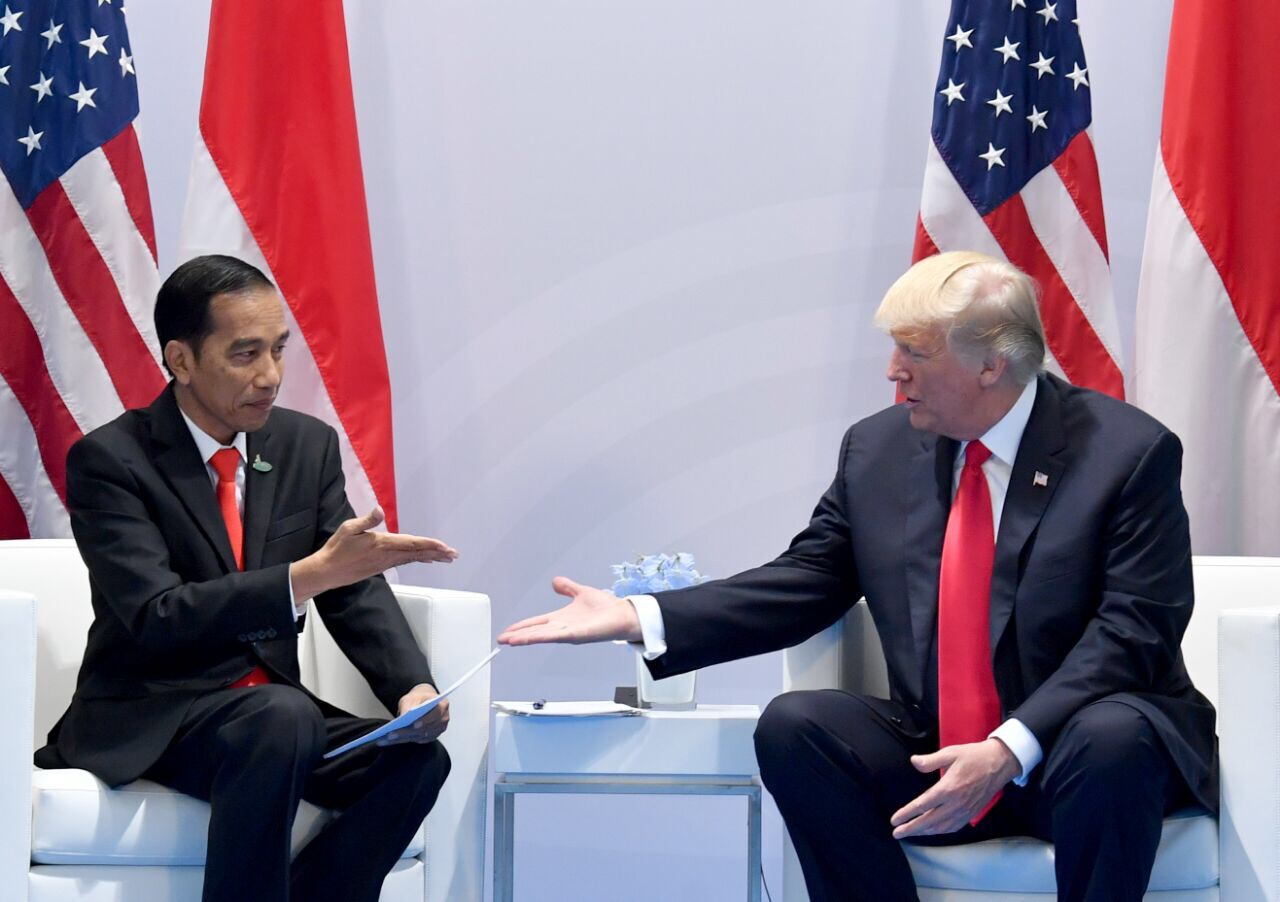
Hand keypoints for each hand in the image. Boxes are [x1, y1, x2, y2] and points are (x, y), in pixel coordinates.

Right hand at [292, 506, 457, 599]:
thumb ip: (366, 520)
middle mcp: (387, 555)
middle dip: (437, 553)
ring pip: (413, 558)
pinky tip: (426, 560)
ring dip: (431, 557)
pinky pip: (405, 561)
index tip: (444, 547)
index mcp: (382, 544)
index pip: (411, 544)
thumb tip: (379, 510)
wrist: (327, 572)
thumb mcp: (348, 529)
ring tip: (446, 557)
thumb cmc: (337, 548)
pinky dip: (418, 559)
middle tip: (454, 555)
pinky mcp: (382, 566)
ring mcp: (385, 562)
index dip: (429, 545)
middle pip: (417, 553)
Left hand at [378, 683, 448, 745]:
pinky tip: (390, 740)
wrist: (423, 701)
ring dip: (402, 738)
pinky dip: (402, 740)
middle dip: (407, 732)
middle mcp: (443, 720)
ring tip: (386, 738)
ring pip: (418, 736)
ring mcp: (437, 730)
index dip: (425, 720)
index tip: (414, 724)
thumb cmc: (419, 698)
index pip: (436, 714)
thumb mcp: (412, 697)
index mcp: (443, 705)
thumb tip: (403, 717)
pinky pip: (415, 740)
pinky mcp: (430, 737)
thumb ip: (408, 705)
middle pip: (425, 729)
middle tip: (391, 734)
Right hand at [497, 577, 642, 645]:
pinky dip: (542, 637)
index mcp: (562, 619)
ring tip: (510, 641)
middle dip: (518, 636)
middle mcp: (563, 627)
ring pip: (542, 636)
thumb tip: (555, 581)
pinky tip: (531, 638)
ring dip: (525, 638)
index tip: (508, 631)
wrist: (624, 614)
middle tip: (501, 640)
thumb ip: (567, 588)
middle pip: (535, 632)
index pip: (537, 623)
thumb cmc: (607, 608)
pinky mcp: (578, 634)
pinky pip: (556, 636)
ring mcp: (570, 632)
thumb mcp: (581, 592)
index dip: (522, 627)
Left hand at [890, 738, 1020, 838]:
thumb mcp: (950, 753)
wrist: (999, 763)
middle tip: (897, 833)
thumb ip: (930, 760)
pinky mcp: (972, 813)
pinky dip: (940, 831)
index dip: (907, 813)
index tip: (894, 820)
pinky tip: (932, 831)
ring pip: (941, 827)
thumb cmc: (973, 756)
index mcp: (949, 788)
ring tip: (911, 833)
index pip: (923, 805)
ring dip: (924, 832)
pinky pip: (953, 827)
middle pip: (929, 821)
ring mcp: (965, 810)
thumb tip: (914, 762)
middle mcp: (956, 803)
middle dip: (911, 828)